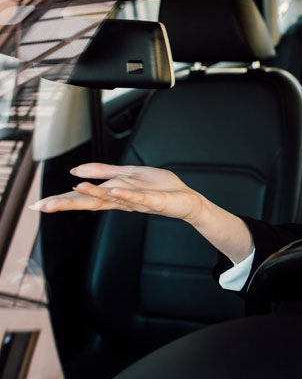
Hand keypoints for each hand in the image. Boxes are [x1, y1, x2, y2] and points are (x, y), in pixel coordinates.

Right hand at [30, 163, 203, 222]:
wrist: (186, 199)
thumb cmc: (159, 187)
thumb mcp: (128, 174)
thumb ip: (103, 171)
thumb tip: (75, 171)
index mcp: (113, 194)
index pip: (84, 198)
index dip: (62, 200)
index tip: (38, 206)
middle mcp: (121, 200)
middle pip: (91, 202)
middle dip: (68, 204)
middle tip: (43, 207)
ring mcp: (137, 202)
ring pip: (112, 199)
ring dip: (94, 194)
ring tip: (75, 188)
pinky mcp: (154, 201)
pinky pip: (138, 198)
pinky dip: (126, 195)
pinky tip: (114, 191)